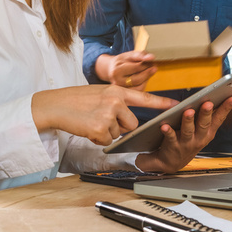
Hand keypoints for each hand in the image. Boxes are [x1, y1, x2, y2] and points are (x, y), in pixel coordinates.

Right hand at [31, 85, 177, 145]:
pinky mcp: (100, 128)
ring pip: (119, 134)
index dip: (161, 102)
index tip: (177, 105)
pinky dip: (98, 139)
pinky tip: (87, 128)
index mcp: (116, 90)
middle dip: (120, 127)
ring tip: (91, 121)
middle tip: (101, 119)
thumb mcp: (100, 94)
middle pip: (132, 124)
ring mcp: (108, 114)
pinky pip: (107, 141)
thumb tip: (128, 121)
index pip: (144, 97)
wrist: (55, 105)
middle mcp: (115, 101)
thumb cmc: (76, 100)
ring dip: (107, 133)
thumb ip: (116, 102)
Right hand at [95, 51, 156, 89]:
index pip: (136, 68)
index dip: (146, 64)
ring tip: (149, 71)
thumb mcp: (129, 55)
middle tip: (153, 66)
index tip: (152, 60)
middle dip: (147, 72)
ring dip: (147, 79)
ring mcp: (120, 90)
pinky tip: (144, 78)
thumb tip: (151, 57)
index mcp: (117, 71)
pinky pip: (138, 91)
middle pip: (137, 79)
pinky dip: (144, 84)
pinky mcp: (124, 94)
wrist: (111, 70)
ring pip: (139, 87)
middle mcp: (117, 82)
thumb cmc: (121, 61)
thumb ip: (140, 55)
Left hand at [135, 96, 231, 172]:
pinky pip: (170, 137)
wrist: (172, 163)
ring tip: (188, 112)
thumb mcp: (202, 133)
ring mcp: (186, 143)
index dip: (226, 108)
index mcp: (208, 133)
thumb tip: (213, 99)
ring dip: (188, 121)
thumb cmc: (188, 143)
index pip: (219, 118)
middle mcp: (199, 138)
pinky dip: (168, 131)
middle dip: (206, 113)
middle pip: (204, 124)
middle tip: (208, 103)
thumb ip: (207, 118)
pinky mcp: (173, 145)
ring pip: (188, 131)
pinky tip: (165, 126)